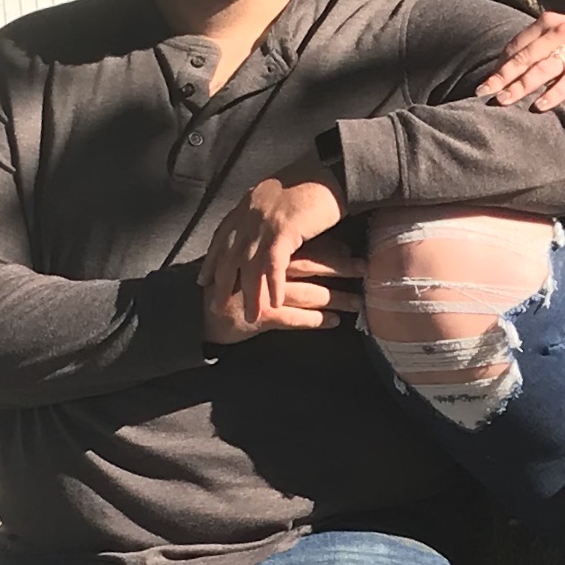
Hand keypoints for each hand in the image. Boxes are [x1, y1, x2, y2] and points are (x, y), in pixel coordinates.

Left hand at [200, 174, 350, 325]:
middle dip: (221, 283)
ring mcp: (265, 223)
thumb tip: (263, 225)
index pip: (222, 236)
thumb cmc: (312, 181)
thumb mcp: (278, 195)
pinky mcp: (283, 231)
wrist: (331, 169)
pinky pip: (274, 266)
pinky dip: (273, 286)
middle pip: (230, 256)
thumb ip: (265, 210)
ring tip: (251, 317)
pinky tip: (273, 303)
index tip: (203, 278)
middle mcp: (250, 215)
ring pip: (250, 267)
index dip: (212, 259)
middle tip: (215, 305)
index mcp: (247, 205)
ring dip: (250, 295)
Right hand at [202, 238, 364, 340]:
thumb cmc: (227, 286)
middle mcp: (267, 270)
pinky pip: (295, 318)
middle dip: (342, 268)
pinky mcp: (261, 316)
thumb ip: (273, 252)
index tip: (355, 250)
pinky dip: (317, 320)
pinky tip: (335, 322)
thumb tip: (305, 243)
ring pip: (309, 293)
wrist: (197, 312)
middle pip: (313, 266)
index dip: (332, 249)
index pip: (305, 247)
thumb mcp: (247, 261)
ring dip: (338, 298)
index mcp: (265, 252)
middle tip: (366, 270)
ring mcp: (265, 294)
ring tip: (359, 302)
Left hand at [477, 12, 564, 110]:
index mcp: (549, 22)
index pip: (517, 46)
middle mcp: (563, 31)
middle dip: (502, 77)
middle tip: (483, 93)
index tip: (484, 84)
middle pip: (525, 58)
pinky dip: (554, 93)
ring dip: (521, 86)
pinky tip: (540, 106)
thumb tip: (502, 71)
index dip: (499, 66)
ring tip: (504, 101)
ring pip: (544, 69)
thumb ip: (536, 47)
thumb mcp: (560, 36)